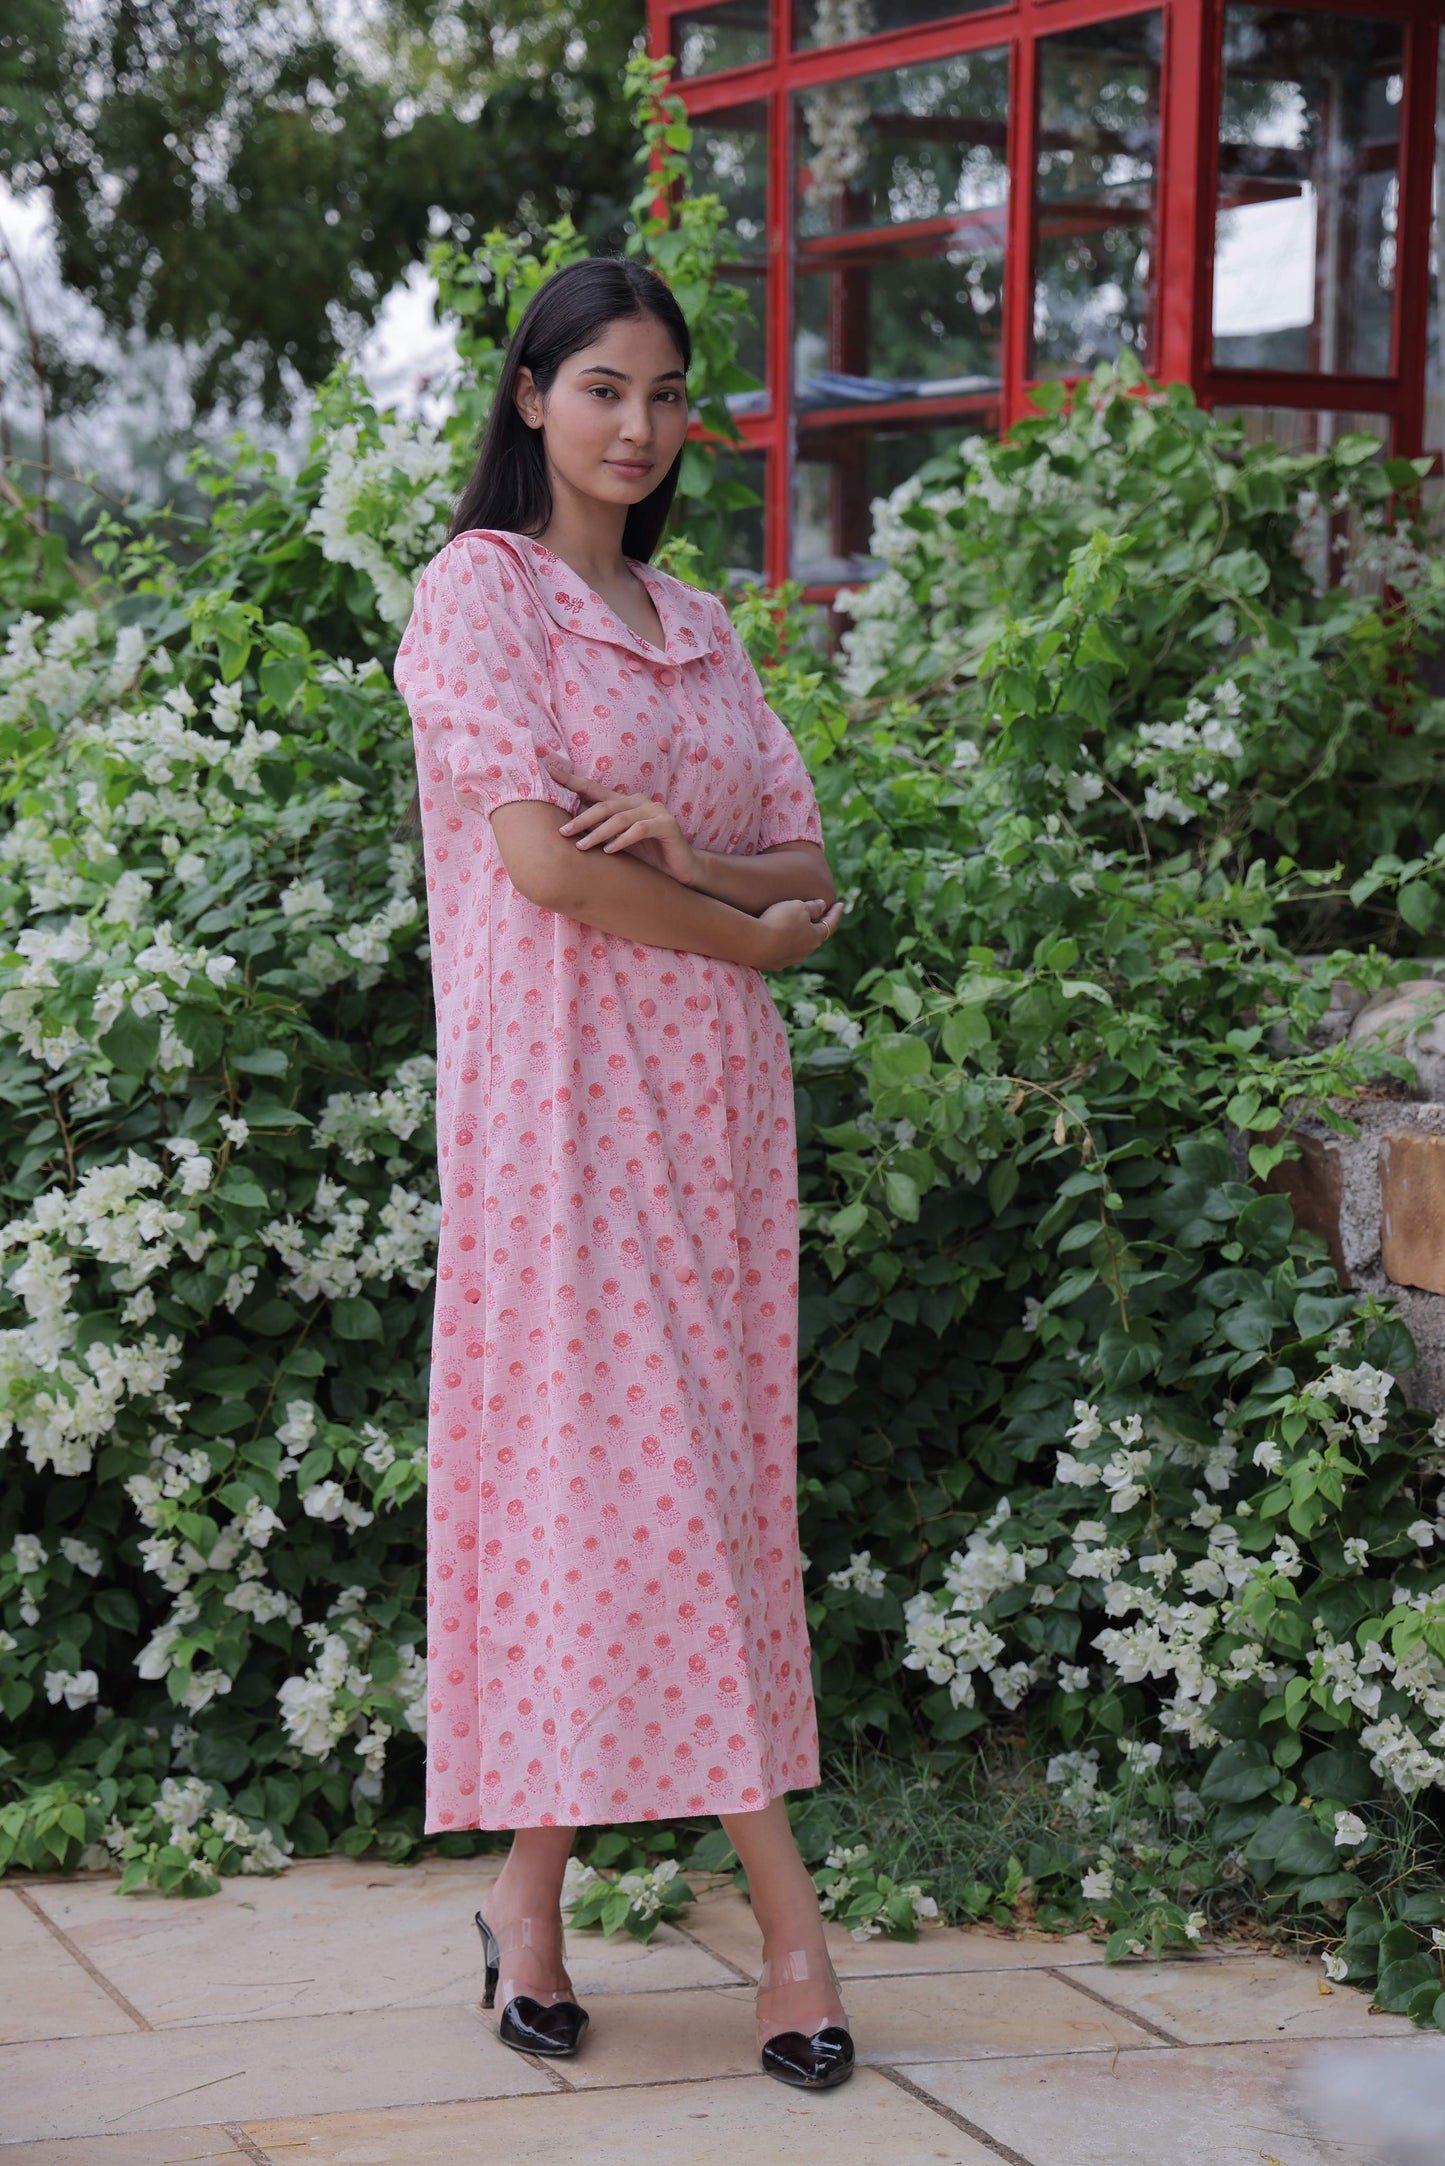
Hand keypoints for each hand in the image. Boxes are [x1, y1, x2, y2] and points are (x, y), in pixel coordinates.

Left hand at [544, 756, 701, 885]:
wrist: (681, 869)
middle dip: (581, 818)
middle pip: (605, 806)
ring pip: (620, 818)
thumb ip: (598, 830)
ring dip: (598, 833)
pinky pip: (640, 829)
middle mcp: (639, 802)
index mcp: (624, 803)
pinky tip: (610, 851)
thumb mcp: (617, 842)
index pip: (594, 789)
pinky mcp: (667, 825)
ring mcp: (655, 811)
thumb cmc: (646, 856)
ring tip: (582, 847)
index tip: (549, 771)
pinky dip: (623, 840)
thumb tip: (563, 826)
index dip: (572, 780)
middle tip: (562, 832)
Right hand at [754, 895, 845, 969]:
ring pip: (798, 946)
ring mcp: (790, 960)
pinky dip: (783, 944)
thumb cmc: (780, 921)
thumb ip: (812, 907)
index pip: (831, 924)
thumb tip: (822, 906)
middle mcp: (806, 951)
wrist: (755, 943)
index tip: (841, 904)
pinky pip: (782, 952)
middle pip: (815, 937)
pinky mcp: (774, 964)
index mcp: (815, 937)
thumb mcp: (798, 907)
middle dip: (817, 926)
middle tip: (819, 916)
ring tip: (794, 927)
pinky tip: (776, 940)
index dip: (836, 913)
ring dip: (799, 936)